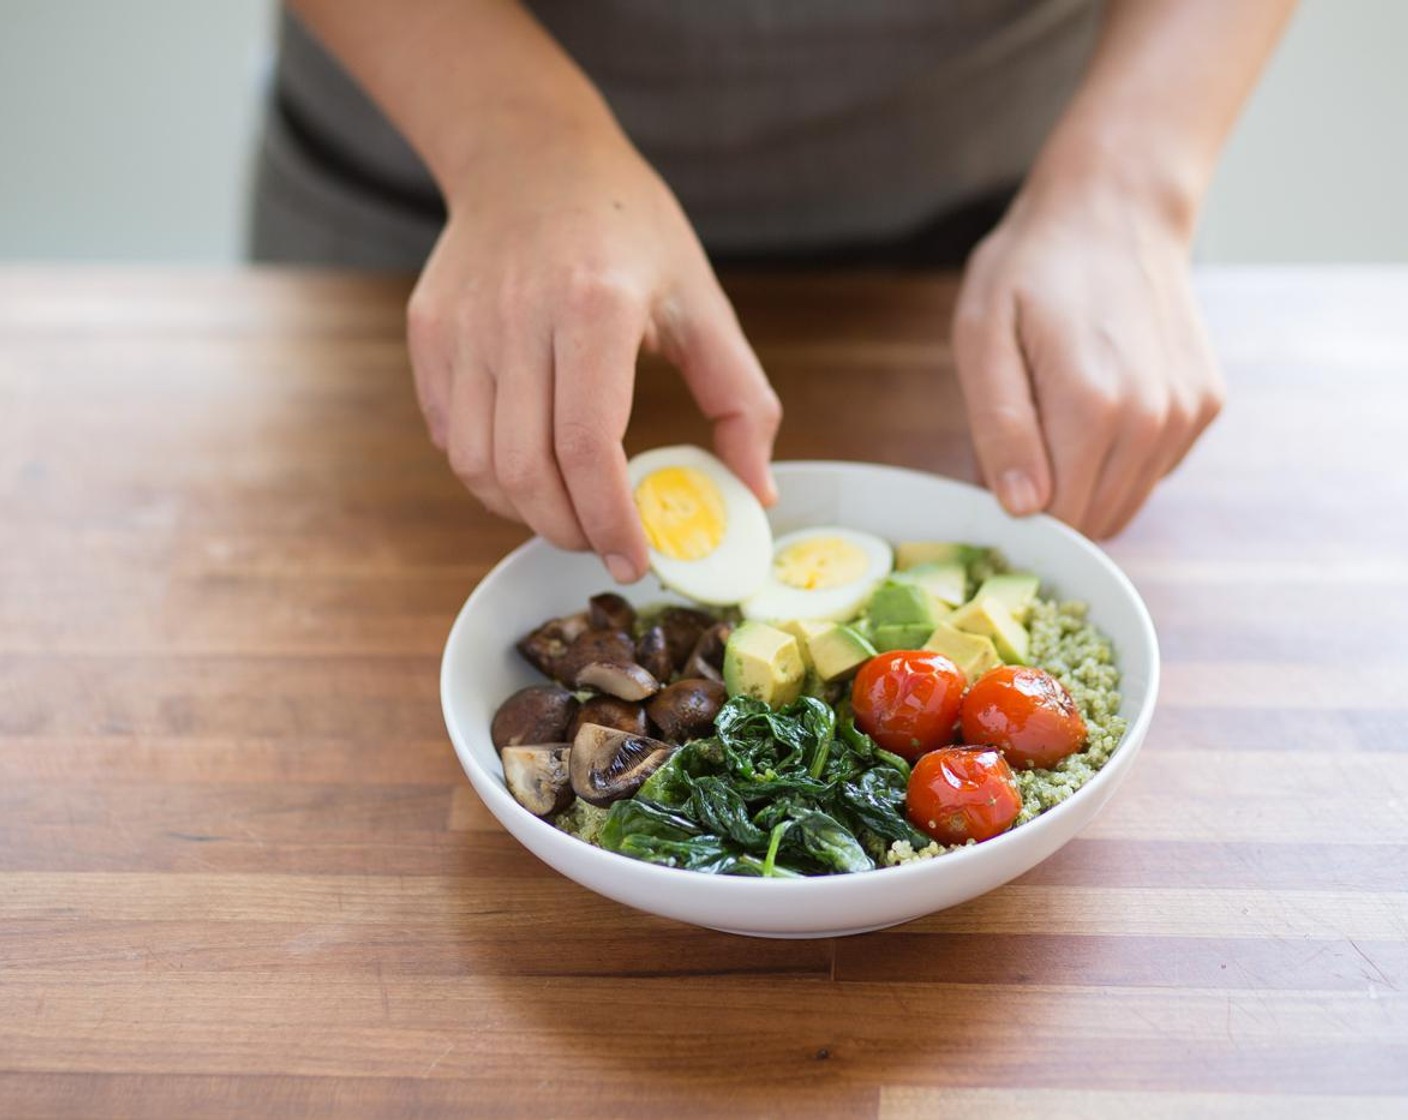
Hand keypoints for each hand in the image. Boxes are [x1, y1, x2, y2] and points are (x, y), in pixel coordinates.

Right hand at [406, 114, 780, 581]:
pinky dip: (488, 473)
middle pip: (527, 470)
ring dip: (524, 511)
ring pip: (477, 464)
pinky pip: (450, 435)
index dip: (610, 521)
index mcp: (596, 306)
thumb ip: (740, 399)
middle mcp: (519, 316)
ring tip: (567, 512)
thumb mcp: (701, 300)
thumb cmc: (629, 228)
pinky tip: (529, 466)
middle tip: (603, 545)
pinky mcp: (429, 333)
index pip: (590, 447)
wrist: (530, 154)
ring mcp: (462, 326)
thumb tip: (757, 491)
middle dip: (568, 530)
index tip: (635, 560)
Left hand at [951, 180, 1223, 538]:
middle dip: (1050, 502)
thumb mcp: (982, 337)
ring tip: (1057, 417)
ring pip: (1125, 504)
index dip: (1016, 512)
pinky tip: (1098, 403)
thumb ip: (999, 427)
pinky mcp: (1206, 406)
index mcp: (1092, 408)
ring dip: (1085, 482)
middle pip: (1092, 520)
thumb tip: (1022, 507)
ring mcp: (1187, 414)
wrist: (1115, 208)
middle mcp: (1152, 419)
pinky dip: (1119, 458)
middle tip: (1020, 442)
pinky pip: (1151, 471)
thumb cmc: (1033, 268)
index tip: (994, 475)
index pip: (1056, 521)